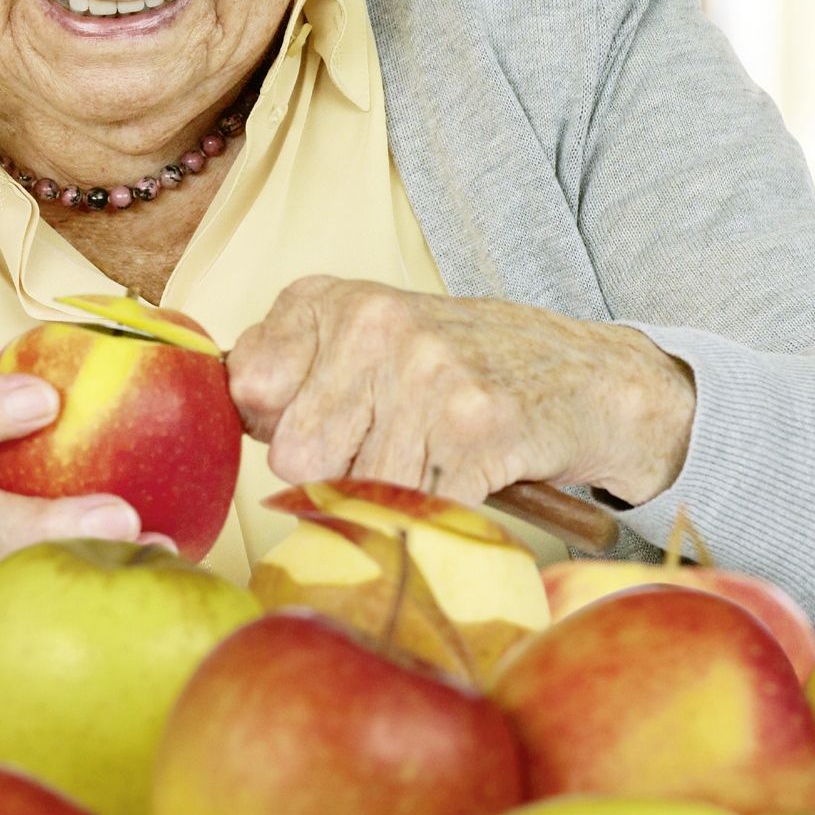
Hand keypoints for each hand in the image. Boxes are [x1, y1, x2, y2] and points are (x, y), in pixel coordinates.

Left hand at [226, 277, 694, 509]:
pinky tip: (462, 476)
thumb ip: (287, 365)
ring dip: (393, 494)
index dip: (281, 424)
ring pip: (357, 489)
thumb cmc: (456, 366)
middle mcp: (379, 328)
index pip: (251, 392)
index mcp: (339, 302)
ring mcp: (430, 377)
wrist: (582, 377)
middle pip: (298, 456)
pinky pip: (416, 509)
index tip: (325, 419)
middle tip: (390, 444)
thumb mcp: (364, 337)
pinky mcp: (479, 430)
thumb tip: (232, 399)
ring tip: (431, 457)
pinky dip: (437, 511)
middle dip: (337, 469)